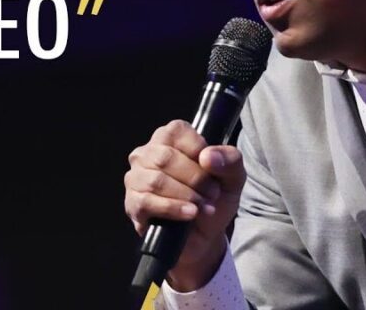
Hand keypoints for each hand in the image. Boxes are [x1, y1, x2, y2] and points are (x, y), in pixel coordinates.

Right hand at [123, 119, 246, 290]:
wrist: (204, 235)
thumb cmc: (214, 197)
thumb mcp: (233, 177)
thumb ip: (229, 160)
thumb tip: (207, 157)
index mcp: (169, 137)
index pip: (176, 131)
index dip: (198, 150)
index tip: (213, 170)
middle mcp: (147, 153)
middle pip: (165, 157)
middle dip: (195, 178)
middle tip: (212, 193)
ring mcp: (136, 178)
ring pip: (156, 180)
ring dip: (186, 195)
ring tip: (204, 207)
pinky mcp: (133, 203)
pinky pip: (147, 201)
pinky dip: (173, 208)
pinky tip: (189, 214)